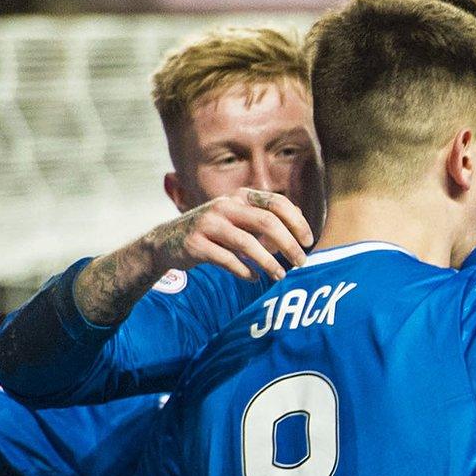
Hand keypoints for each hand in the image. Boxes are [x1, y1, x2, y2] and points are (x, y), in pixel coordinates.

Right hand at [143, 189, 313, 282]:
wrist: (166, 242)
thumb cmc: (212, 231)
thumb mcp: (237, 218)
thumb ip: (264, 219)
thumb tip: (298, 223)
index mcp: (239, 196)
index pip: (277, 203)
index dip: (297, 221)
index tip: (309, 241)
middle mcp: (224, 205)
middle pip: (266, 222)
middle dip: (288, 244)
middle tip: (301, 262)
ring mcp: (208, 223)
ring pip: (247, 242)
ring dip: (268, 262)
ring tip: (280, 276)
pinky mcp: (195, 243)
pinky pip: (227, 259)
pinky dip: (244, 270)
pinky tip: (254, 278)